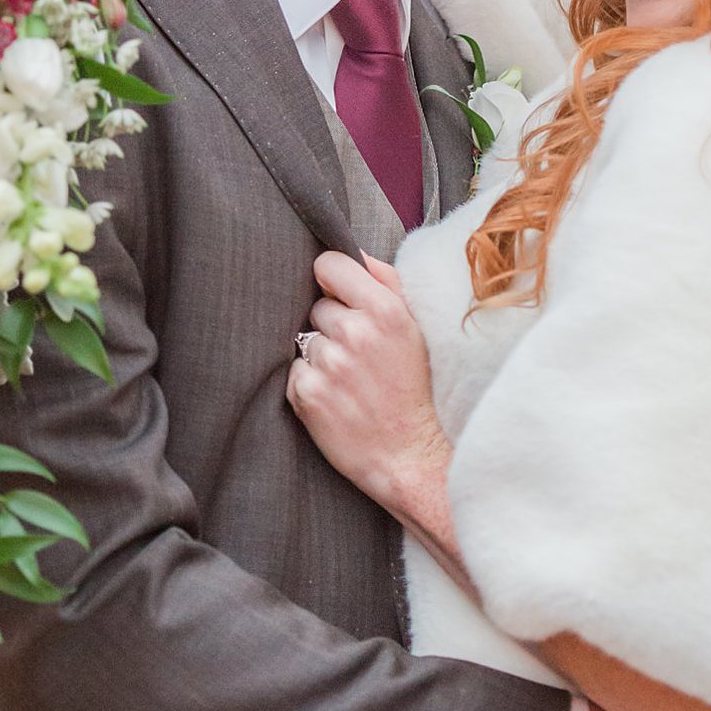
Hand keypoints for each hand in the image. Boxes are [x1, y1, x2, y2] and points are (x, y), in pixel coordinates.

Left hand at [286, 252, 445, 509]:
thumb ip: (386, 282)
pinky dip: (310, 383)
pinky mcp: (307, 393)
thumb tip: (354, 253)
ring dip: (321, 356)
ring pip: (306, 339)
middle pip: (317, 305)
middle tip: (358, 354)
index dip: (331, 279)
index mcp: (385, 310)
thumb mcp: (414, 328)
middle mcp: (355, 333)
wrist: (410, 456)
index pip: (327, 264)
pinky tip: (337, 399)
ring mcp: (328, 364)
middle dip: (332, 324)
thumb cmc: (414, 388)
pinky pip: (295, 370)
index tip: (340, 296)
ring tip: (350, 381)